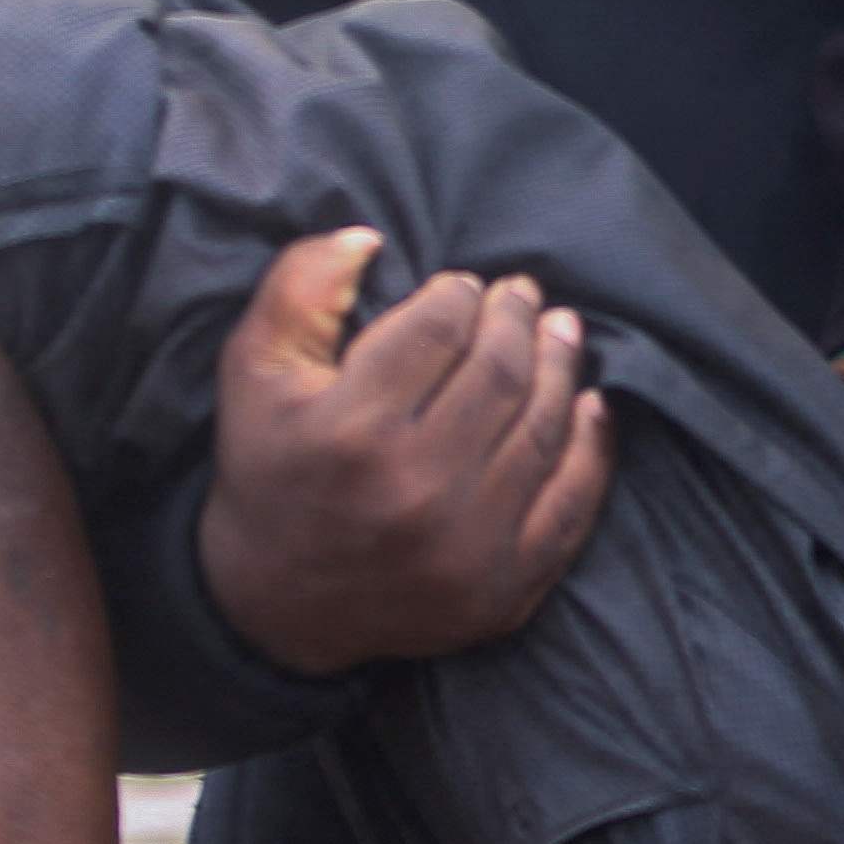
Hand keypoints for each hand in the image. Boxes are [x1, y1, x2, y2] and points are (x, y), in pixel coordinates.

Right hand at [196, 231, 617, 673]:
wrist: (275, 606)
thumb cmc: (269, 470)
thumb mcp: (252, 369)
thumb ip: (301, 287)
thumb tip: (368, 237)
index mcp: (351, 430)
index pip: (439, 328)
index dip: (459, 294)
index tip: (462, 287)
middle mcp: (415, 490)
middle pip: (501, 372)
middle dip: (517, 319)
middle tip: (523, 296)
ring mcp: (467, 546)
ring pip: (543, 428)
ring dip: (561, 367)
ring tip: (560, 332)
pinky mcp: (503, 589)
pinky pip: (572, 504)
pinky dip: (591, 447)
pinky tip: (590, 405)